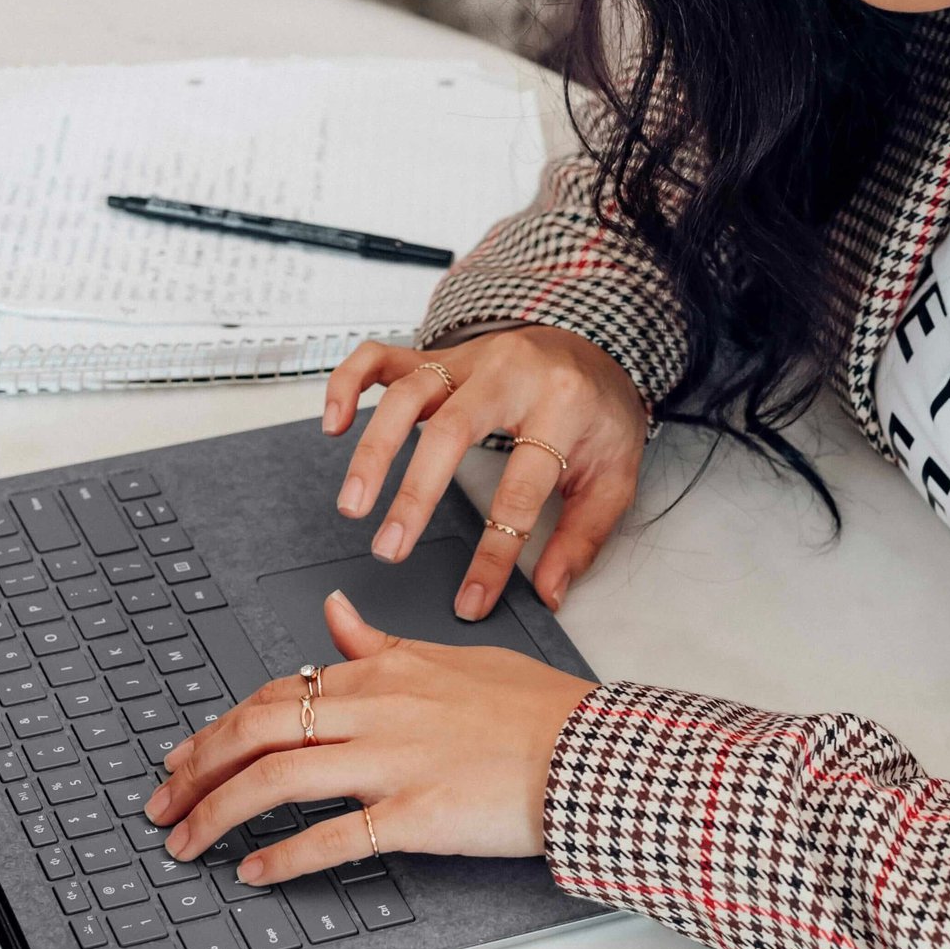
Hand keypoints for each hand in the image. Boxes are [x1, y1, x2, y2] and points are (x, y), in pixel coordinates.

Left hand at [143, 590, 596, 885]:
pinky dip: (283, 856)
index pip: (276, 693)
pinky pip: (332, 836)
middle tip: (161, 801)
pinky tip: (253, 872)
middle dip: (196, 767)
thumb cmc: (529, 707)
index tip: (187, 754)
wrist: (587, 751)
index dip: (220, 727)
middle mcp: (374, 710)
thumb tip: (334, 614)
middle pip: (256, 730)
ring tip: (185, 841)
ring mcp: (391, 763)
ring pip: (276, 777)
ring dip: (217, 812)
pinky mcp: (415, 815)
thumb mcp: (448, 657)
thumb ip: (380, 643)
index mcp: (380, 672)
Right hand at [323, 326, 648, 619]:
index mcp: (562, 406)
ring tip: (353, 503)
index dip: (494, 553)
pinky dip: (349, 384)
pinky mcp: (438, 356)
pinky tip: (334, 423)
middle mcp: (510, 374)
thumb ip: (582, 538)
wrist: (596, 349)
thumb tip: (549, 592)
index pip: (520, 489)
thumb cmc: (599, 415)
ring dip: (374, 450)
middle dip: (415, 493)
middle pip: (452, 430)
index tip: (470, 600)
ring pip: (408, 394)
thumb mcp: (614, 477)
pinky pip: (382, 356)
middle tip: (388, 548)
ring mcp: (468, 360)